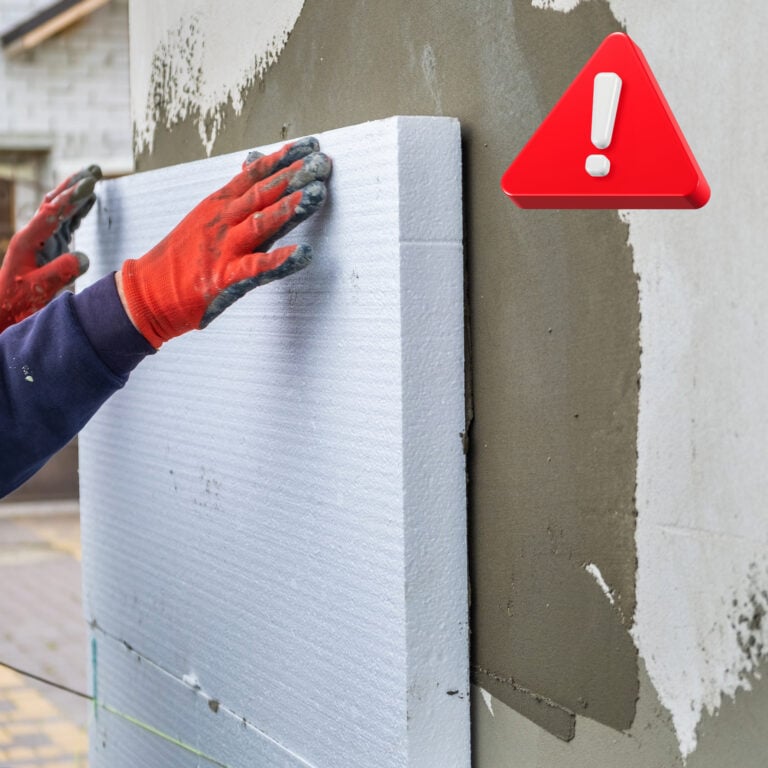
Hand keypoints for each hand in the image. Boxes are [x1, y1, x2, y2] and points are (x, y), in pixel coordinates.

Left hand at [0, 165, 100, 331]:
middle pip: (54, 202)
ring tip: (94, 177)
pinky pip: (65, 223)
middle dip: (74, 184)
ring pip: (60, 209)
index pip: (52, 213)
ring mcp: (41, 240)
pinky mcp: (49, 247)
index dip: (72, 198)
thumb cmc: (17, 303)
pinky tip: (89, 202)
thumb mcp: (38, 291)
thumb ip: (60, 273)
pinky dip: (78, 210)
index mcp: (28, 241)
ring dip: (77, 193)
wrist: (4, 311)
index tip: (91, 184)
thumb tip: (83, 257)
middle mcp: (33, 235)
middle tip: (95, 169)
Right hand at [118, 137, 330, 347]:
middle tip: (322, 163)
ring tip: (316, 194)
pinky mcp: (224, 278)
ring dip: (289, 208)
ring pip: (260, 223)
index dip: (283, 158)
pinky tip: (303, 254)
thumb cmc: (183, 257)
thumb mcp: (206, 216)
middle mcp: (222, 221)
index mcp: (219, 205)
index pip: (254, 174)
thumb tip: (254, 162)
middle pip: (262, 193)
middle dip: (294, 176)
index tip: (310, 145)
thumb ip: (235, 194)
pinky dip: (280, 260)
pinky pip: (256, 267)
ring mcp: (223, 249)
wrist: (148, 292)